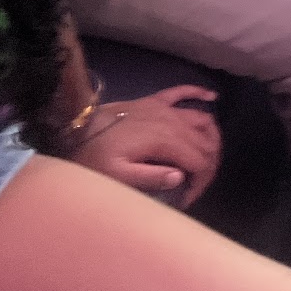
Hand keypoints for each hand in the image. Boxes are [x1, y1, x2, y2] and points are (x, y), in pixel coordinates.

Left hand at [71, 86, 220, 207]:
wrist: (78, 128)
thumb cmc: (96, 156)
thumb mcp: (118, 175)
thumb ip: (149, 177)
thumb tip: (180, 177)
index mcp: (165, 141)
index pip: (200, 161)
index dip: (200, 182)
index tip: (187, 198)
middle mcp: (172, 121)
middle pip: (206, 142)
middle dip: (208, 165)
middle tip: (195, 185)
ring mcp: (165, 108)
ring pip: (203, 119)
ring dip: (211, 137)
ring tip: (207, 157)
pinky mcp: (156, 100)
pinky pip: (184, 92)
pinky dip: (200, 93)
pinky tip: (212, 97)